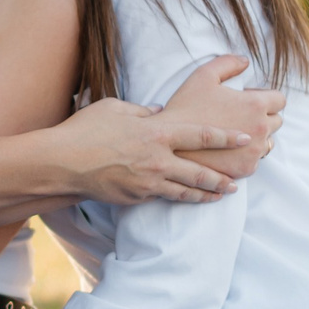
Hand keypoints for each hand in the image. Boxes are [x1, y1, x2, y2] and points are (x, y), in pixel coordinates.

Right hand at [56, 98, 244, 203]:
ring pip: (187, 191)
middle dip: (223, 177)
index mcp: (157, 132)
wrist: (63, 163)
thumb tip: (160, 113)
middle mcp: (158, 159)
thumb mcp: (117, 108)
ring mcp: (149, 182)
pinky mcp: (138, 197)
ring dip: (208, 193)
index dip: (226, 136)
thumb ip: (143, 111)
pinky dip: (181, 199)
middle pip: (201, 171)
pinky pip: (165, 197)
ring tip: (223, 193)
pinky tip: (191, 199)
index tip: (245, 136)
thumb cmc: (87, 130)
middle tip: (240, 179)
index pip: (202, 135)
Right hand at [160, 56, 284, 178]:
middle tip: (239, 117)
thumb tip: (245, 61)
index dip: (264, 97)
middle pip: (276, 122)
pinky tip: (228, 150)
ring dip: (256, 138)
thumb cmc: (185, 107)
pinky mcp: (246, 169)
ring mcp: (255, 152)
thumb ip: (227, 63)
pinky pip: (255, 160)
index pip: (279, 100)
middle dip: (262, 117)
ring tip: (233, 135)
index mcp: (255, 105)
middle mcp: (260, 129)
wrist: (168, 145)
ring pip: (267, 142)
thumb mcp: (202, 76)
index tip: (248, 100)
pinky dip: (245, 155)